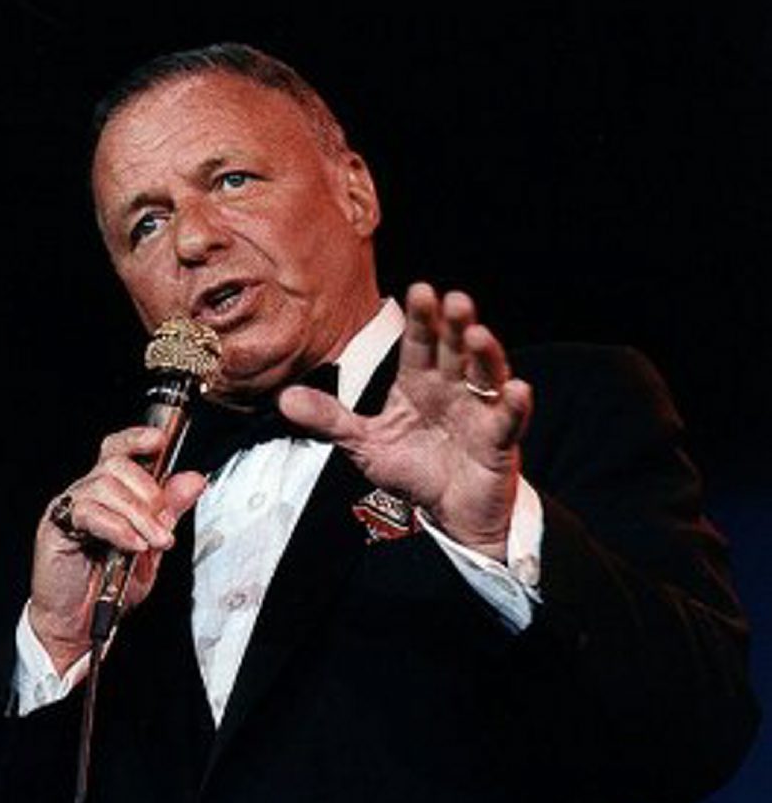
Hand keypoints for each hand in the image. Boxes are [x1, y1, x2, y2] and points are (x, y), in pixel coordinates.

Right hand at [28, 426, 205, 673]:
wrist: (80, 622)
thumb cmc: (110, 585)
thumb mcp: (152, 547)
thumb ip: (170, 513)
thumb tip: (193, 481)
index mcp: (111, 493)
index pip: (120, 449)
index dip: (137, 438)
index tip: (159, 440)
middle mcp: (88, 492)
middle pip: (118, 464)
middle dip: (150, 494)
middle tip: (163, 527)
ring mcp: (71, 506)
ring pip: (106, 486)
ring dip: (138, 515)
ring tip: (152, 542)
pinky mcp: (57, 526)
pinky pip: (89, 512)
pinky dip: (117, 527)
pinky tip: (131, 545)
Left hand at [278, 282, 532, 558]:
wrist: (449, 511)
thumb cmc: (413, 470)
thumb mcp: (365, 444)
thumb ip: (329, 420)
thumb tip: (284, 399)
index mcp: (420, 382)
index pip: (420, 344)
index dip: (421, 319)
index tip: (420, 290)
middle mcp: (453, 388)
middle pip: (455, 350)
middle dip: (455, 325)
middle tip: (453, 300)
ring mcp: (479, 412)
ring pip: (486, 376)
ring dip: (486, 354)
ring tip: (478, 335)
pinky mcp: (499, 442)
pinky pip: (508, 421)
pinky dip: (515, 406)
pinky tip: (517, 390)